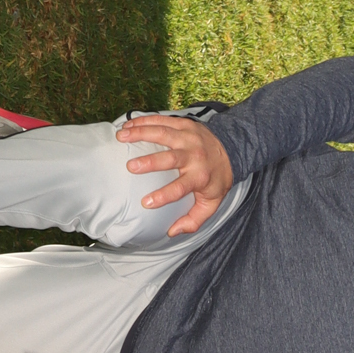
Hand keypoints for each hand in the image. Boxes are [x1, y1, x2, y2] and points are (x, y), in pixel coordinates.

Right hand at [116, 114, 233, 236]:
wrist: (232, 149)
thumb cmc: (216, 180)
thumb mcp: (211, 204)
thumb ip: (193, 221)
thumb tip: (172, 232)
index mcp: (200, 177)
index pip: (180, 188)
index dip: (162, 196)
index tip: (145, 203)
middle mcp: (195, 155)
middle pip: (170, 158)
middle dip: (149, 162)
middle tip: (130, 166)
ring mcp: (189, 137)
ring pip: (163, 133)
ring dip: (140, 133)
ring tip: (121, 137)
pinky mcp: (184, 124)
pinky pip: (162, 120)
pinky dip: (144, 120)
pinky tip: (128, 124)